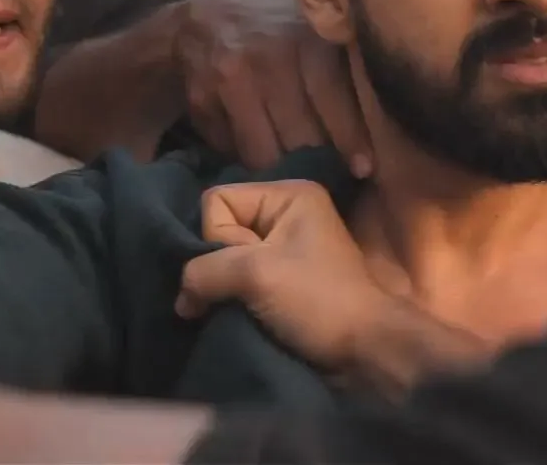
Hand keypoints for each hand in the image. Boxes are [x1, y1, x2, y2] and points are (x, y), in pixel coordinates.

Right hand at [175, 0, 371, 174]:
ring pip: (266, 148)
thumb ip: (343, 69)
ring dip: (285, 171)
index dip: (349, 136)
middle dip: (320, 163)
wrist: (205, 19)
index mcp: (306, 38)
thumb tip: (380, 129)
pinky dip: (250, 162)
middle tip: (335, 183)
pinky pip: (235, 147)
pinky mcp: (203, 98)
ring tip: (300, 185)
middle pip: (301, 131)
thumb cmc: (279, 34)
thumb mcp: (314, 35)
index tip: (364, 168)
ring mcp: (233, 76)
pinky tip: (262, 165)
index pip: (331, 94)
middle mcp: (269, 55)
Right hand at [176, 180, 392, 370]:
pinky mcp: (280, 282)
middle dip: (216, 266)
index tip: (243, 269)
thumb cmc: (318, 301)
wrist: (365, 352)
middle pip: (219, 230)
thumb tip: (181, 298)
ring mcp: (283, 250)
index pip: (217, 201)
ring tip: (237, 309)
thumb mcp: (256, 274)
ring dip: (223, 289)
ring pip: (226, 261)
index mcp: (288, 195)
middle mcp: (284, 215)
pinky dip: (233, 300)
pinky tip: (236, 316)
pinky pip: (239, 282)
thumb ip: (205, 272)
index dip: (217, 237)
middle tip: (239, 293)